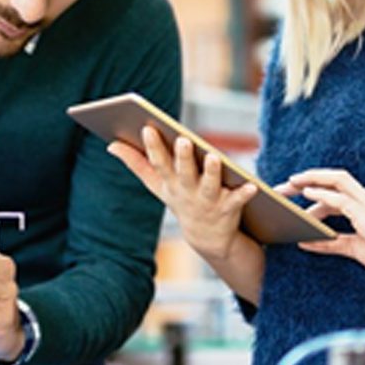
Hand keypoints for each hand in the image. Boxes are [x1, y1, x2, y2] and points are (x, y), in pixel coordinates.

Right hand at [109, 127, 257, 263]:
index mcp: (169, 183)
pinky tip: (252, 185)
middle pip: (184, 173)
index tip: (148, 127)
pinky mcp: (229, 208)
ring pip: (210, 185)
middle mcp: (187, 192)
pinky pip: (238, 200)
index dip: (153, 146)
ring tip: (215, 156)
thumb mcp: (157, 184)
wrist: (207, 237)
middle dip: (183, 157)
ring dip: (212, 172)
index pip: (159, 162)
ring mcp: (208, 201)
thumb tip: (111, 144)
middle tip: (183, 140)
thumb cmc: (180, 199)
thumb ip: (136, 163)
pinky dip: (245, 193)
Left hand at [277, 168, 364, 286]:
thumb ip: (331, 243)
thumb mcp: (355, 249)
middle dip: (308, 178)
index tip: (292, 194)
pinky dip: (323, 196)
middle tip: (283, 187)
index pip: (335, 190)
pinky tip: (307, 195)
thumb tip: (305, 242)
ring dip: (311, 181)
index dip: (313, 190)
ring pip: (338, 181)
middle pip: (334, 179)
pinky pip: (342, 200)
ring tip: (289, 187)